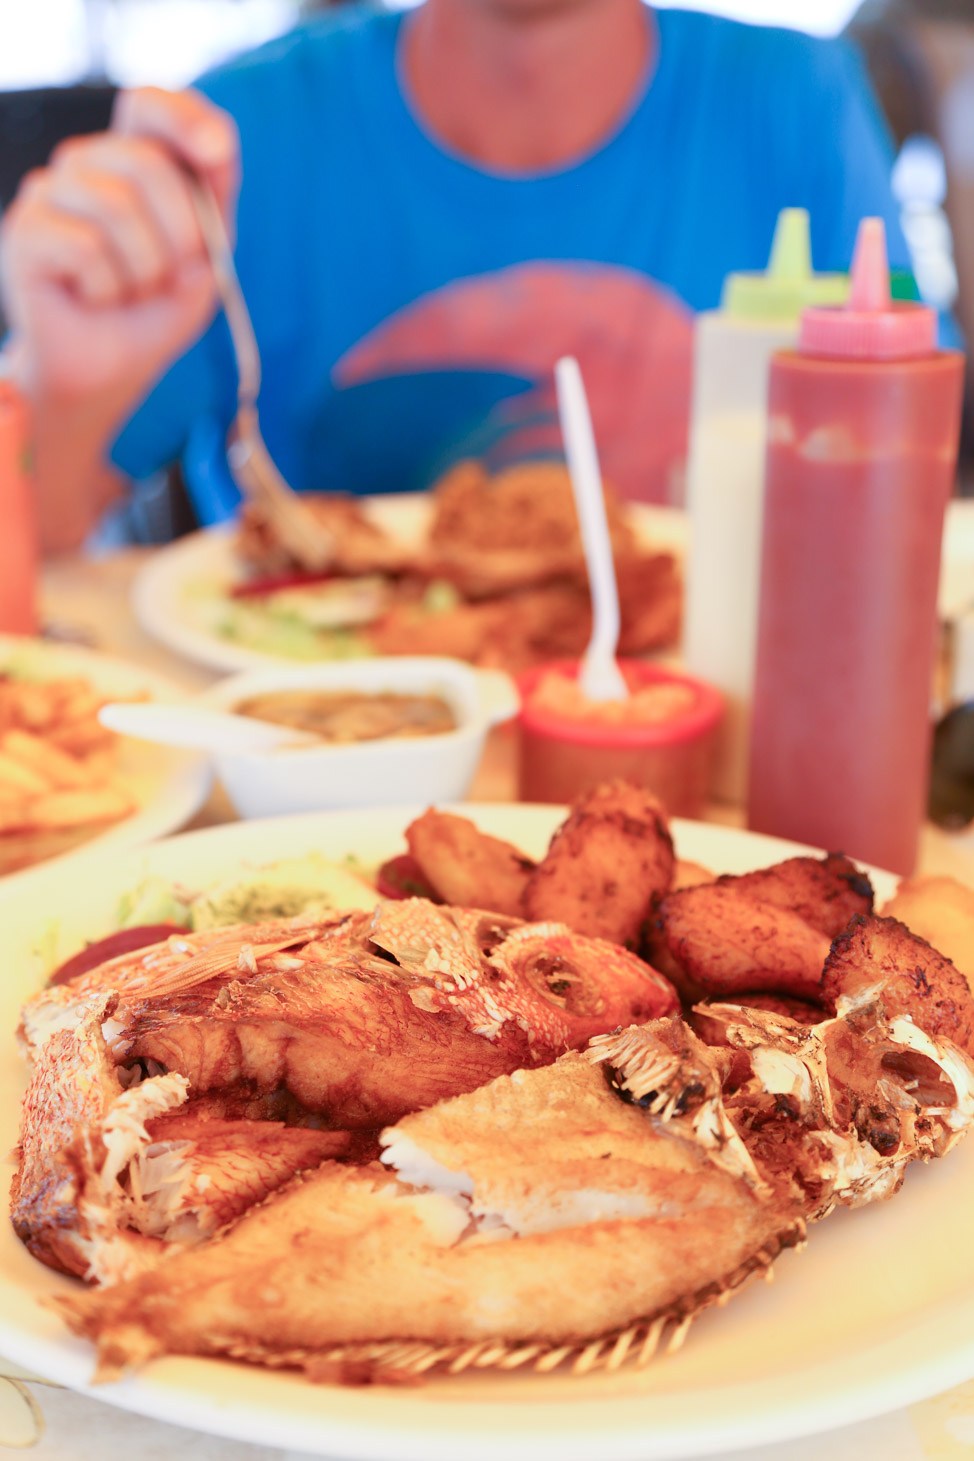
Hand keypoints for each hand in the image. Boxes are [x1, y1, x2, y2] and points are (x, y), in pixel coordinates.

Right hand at [0, 86, 238, 404]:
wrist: (112, 368)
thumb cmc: (157, 307)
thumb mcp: (207, 253)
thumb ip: (216, 196)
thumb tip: (216, 145)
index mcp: (133, 158)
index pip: (149, 105)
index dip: (182, 118)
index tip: (215, 154)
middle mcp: (87, 162)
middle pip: (148, 163)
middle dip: (181, 236)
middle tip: (169, 278)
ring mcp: (50, 190)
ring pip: (118, 208)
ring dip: (145, 271)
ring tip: (131, 292)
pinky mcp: (25, 229)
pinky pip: (87, 248)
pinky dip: (109, 289)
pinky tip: (96, 299)